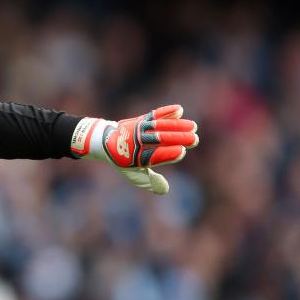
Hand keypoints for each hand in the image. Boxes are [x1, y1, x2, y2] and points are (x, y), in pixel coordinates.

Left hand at [71, 104, 198, 194]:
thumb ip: (149, 182)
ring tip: (193, 126)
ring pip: (157, 126)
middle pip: (157, 140)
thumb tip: (165, 189)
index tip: (181, 151)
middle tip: (194, 139)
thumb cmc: (125, 161)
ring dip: (176, 125)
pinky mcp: (140, 120)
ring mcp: (137, 130)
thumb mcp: (134, 175)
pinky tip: (179, 110)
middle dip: (177, 138)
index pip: (153, 157)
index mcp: (134, 159)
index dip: (167, 154)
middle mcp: (135, 143)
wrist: (105, 142)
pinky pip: (153, 115)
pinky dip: (165, 112)